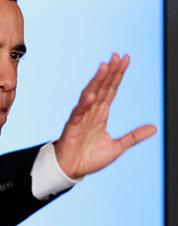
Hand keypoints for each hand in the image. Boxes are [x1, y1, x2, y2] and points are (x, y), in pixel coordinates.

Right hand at [54, 53, 156, 178]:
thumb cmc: (90, 157)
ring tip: (105, 67)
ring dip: (97, 81)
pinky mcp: (73, 126)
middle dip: (110, 72)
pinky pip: (79, 112)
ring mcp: (82, 117)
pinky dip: (85, 103)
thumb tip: (154, 128)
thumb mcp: (117, 147)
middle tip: (117, 56)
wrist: (72, 169)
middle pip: (102, 88)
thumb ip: (134, 136)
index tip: (124, 59)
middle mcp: (92, 112)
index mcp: (101, 114)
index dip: (118, 75)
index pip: (111, 90)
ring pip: (91, 95)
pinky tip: (91, 94)